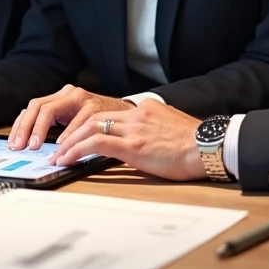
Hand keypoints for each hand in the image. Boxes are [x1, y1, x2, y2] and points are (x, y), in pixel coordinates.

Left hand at [7, 85, 133, 150]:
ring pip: (52, 109)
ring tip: (36, 147)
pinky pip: (77, 119)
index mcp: (62, 98)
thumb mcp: (75, 121)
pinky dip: (68, 132)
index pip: (33, 108)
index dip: (20, 126)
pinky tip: (62, 144)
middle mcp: (69, 94)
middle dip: (26, 127)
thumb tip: (29, 144)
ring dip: (42, 130)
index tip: (13, 144)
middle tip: (21, 146)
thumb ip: (57, 127)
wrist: (132, 116)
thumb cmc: (101, 122)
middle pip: (39, 106)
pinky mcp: (97, 106)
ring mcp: (83, 98)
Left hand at [47, 100, 206, 181]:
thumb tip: (141, 144)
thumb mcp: (170, 129)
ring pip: (90, 129)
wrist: (210, 146)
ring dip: (69, 143)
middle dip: (72, 134)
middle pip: (93, 119)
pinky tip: (67, 160)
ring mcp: (134, 128)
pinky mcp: (134, 145)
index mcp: (145, 109)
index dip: (87, 127)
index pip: (108, 115)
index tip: (76, 138)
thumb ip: (151, 130)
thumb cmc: (196, 144)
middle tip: (58, 147)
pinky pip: (96, 144)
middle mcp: (136, 114)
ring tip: (58, 156)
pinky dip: (77, 150)